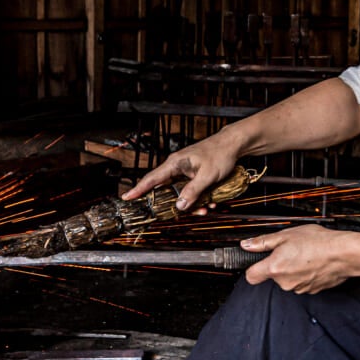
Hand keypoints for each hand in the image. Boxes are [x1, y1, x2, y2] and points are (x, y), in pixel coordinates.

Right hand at [121, 133, 241, 212]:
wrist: (233, 145)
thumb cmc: (220, 153)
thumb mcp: (207, 176)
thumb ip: (193, 191)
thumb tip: (179, 205)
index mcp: (175, 163)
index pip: (151, 178)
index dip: (138, 189)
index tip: (126, 197)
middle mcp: (177, 168)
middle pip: (166, 190)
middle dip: (174, 205)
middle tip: (178, 214)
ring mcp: (185, 172)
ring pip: (180, 194)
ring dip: (192, 204)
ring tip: (206, 208)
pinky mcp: (193, 176)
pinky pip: (190, 191)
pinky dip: (199, 199)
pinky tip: (210, 202)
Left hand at [241, 224, 356, 293]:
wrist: (344, 254)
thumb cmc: (318, 242)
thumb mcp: (286, 235)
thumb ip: (263, 242)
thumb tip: (247, 245)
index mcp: (274, 268)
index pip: (251, 277)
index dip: (252, 268)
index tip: (257, 261)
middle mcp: (285, 282)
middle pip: (273, 276)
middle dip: (278, 265)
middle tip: (290, 251)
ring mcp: (299, 288)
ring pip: (288, 280)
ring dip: (293, 270)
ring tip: (305, 255)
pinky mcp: (312, 291)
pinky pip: (302, 283)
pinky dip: (305, 275)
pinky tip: (313, 263)